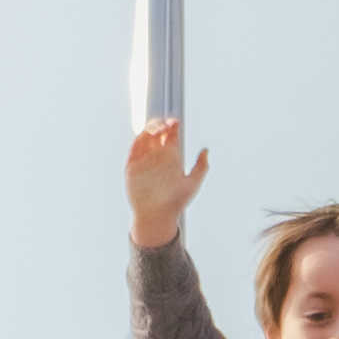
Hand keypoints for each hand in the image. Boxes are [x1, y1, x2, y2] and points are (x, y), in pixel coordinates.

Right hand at [126, 116, 208, 248]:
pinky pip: (134, 149)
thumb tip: (206, 150)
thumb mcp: (192, 184)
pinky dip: (138, 140)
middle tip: (165, 124)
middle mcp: (157, 156)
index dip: (173, 126)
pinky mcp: (132, 167)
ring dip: (150, 129)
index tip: (176, 122)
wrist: (157, 216)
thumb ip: (201, 168)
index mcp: (172, 157)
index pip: (171, 136)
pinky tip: (145, 136)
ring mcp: (144, 160)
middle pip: (157, 133)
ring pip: (145, 137)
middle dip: (161, 124)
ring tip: (157, 128)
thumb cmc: (176, 203)